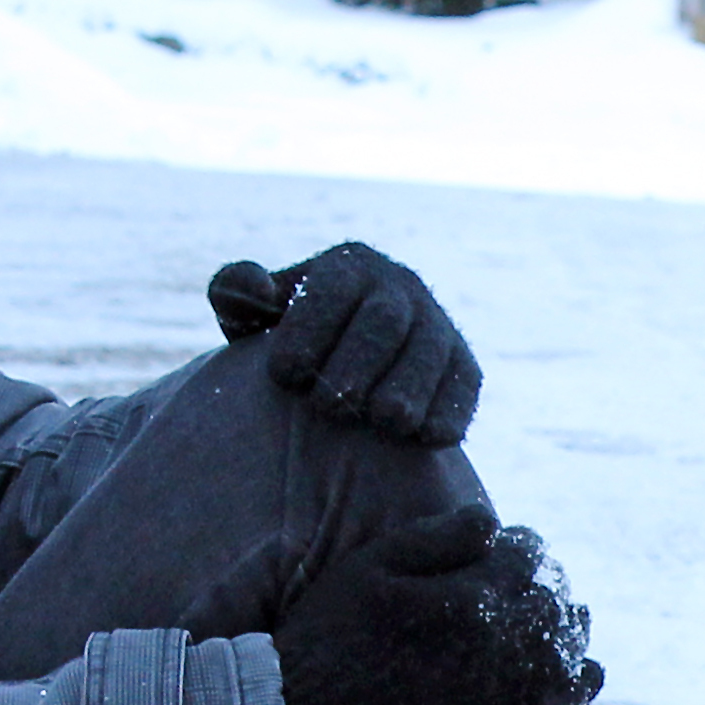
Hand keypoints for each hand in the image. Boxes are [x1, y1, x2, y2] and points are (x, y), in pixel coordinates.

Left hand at [204, 242, 479, 447]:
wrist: (359, 366)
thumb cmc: (298, 343)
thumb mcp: (261, 317)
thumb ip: (240, 297)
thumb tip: (247, 285)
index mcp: (348, 268)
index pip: (333, 290)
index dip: (309, 332)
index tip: (284, 376)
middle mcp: (399, 288)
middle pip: (384, 321)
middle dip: (357, 364)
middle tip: (327, 405)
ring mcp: (437, 327)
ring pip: (430, 353)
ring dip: (407, 389)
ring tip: (380, 421)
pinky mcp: (464, 367)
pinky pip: (465, 385)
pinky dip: (449, 410)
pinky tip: (423, 435)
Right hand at [268, 505, 594, 704]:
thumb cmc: (332, 638)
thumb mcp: (371, 566)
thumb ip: (440, 536)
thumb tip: (496, 522)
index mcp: (474, 598)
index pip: (530, 554)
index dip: (518, 545)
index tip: (505, 548)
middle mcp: (506, 648)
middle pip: (555, 599)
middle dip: (541, 585)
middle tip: (521, 584)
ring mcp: (516, 697)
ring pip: (572, 646)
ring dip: (564, 628)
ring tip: (542, 622)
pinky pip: (571, 701)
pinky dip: (577, 679)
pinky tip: (567, 670)